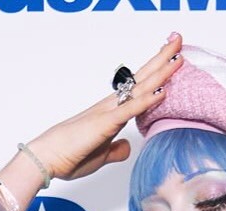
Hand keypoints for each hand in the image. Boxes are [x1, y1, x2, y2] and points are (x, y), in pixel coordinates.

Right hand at [25, 34, 184, 182]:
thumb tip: (127, 146)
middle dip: (162, 59)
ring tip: (177, 56)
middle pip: (142, 78)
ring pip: (139, 88)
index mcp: (111, 112)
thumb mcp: (101, 155)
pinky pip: (128, 110)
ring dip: (160, 72)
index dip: (156, 73)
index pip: (138, 88)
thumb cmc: (69, 156)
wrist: (47, 158)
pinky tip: (161, 91)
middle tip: (178, 39)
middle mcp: (111, 106)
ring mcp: (108, 112)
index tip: (171, 58)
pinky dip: (146, 101)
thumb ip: (116, 149)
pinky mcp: (104, 124)